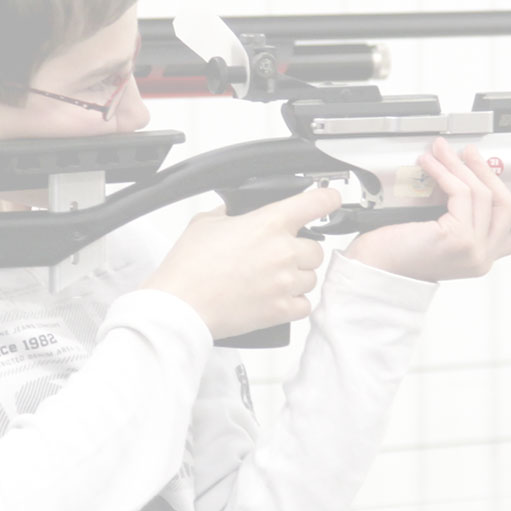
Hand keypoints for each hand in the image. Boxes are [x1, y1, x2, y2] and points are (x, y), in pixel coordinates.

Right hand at [144, 188, 341, 339]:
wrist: (180, 306)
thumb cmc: (188, 268)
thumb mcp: (205, 223)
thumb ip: (232, 214)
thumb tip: (239, 213)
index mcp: (269, 223)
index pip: (318, 203)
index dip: (327, 200)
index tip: (329, 201)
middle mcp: (283, 252)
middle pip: (316, 249)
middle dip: (299, 252)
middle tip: (274, 257)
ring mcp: (285, 283)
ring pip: (312, 278)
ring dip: (295, 278)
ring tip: (268, 281)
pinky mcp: (281, 310)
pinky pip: (305, 305)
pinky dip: (292, 302)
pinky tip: (272, 299)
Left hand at [345, 137, 510, 280]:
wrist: (370, 268)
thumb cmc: (391, 250)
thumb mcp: (432, 230)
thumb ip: (455, 214)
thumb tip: (462, 179)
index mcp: (480, 256)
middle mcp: (482, 257)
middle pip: (510, 206)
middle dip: (489, 172)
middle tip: (470, 153)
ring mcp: (473, 251)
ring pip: (484, 195)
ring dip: (461, 166)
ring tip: (442, 150)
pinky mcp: (458, 241)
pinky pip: (461, 194)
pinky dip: (447, 173)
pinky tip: (432, 163)